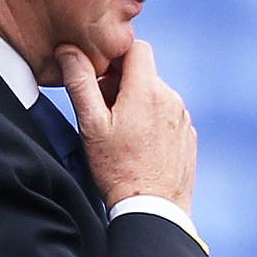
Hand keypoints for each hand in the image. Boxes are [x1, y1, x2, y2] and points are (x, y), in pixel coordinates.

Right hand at [56, 41, 195, 213]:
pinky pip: (167, 115)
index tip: (100, 77)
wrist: (153, 209)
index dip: (115, 55)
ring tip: (120, 132)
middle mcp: (171, 98)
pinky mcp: (188, 135)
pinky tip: (138, 145)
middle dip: (121, 83)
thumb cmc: (118, 169)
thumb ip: (80, 82)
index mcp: (147, 90)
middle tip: (103, 111)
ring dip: (136, 102)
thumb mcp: (91, 125)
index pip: (136, 47)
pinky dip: (151, 120)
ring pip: (155, 94)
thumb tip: (69, 49)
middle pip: (144, 72)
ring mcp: (183, 117)